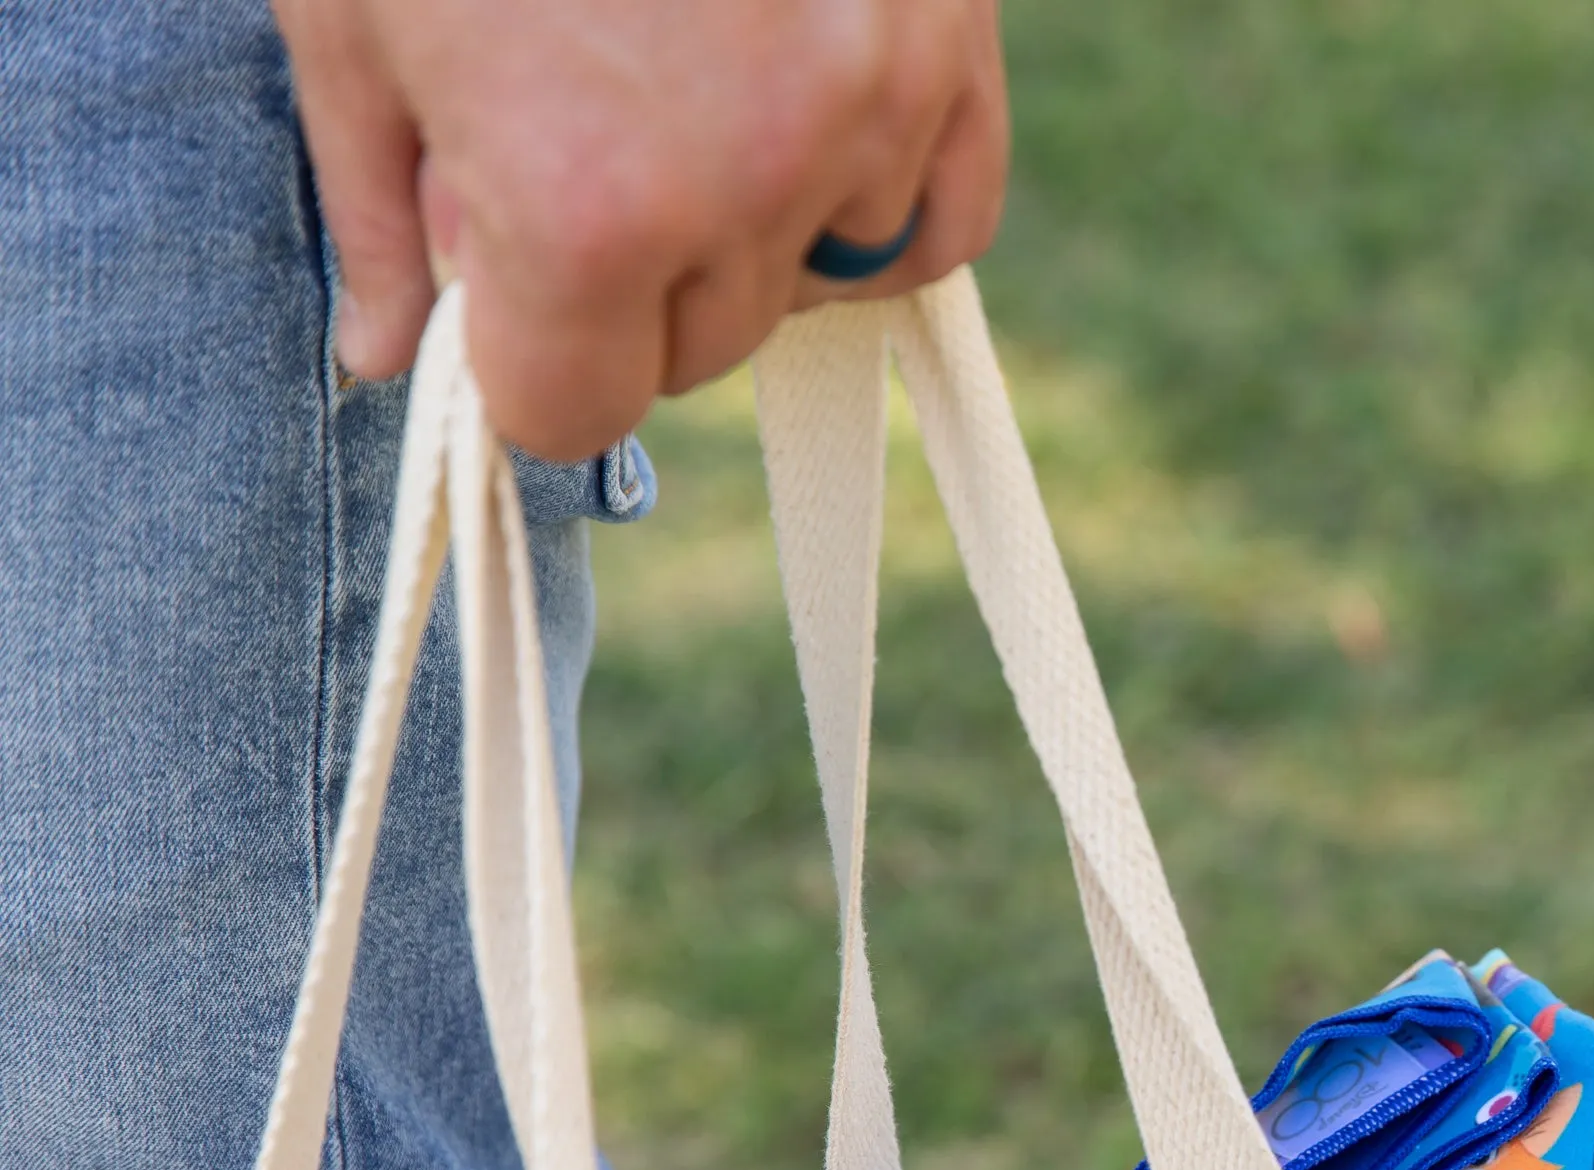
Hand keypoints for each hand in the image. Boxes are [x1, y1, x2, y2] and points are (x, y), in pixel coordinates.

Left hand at [275, 0, 1009, 458]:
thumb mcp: (353, 10)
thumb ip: (378, 213)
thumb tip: (387, 368)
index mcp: (578, 208)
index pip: (575, 414)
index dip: (529, 361)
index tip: (511, 286)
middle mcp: (741, 186)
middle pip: (695, 355)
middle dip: (630, 284)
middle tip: (590, 129)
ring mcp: (864, 112)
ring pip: (809, 289)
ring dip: (749, 230)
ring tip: (691, 72)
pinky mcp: (948, 43)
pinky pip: (937, 224)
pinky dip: (879, 204)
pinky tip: (806, 120)